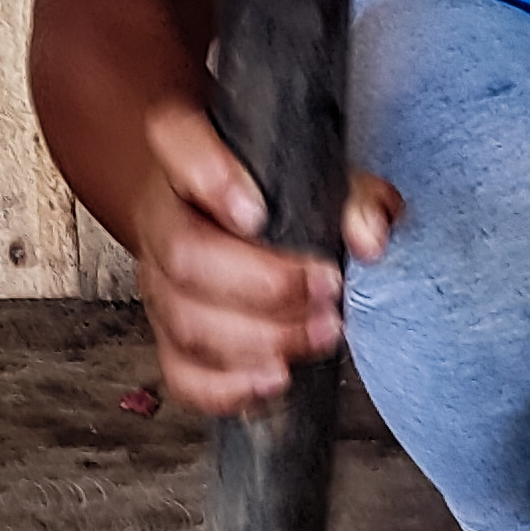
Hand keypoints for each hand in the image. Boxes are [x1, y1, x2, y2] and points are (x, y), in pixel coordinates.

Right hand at [128, 96, 399, 416]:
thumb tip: (369, 237)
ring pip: (186, 320)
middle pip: (186, 256)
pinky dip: (227, 387)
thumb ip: (353, 197)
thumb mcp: (323, 175)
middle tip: (326, 291)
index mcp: (187, 156)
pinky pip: (181, 373)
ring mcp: (160, 281)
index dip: (210, 178)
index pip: (177, 144)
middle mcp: (163, 217)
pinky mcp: (169, 335)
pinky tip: (274, 379)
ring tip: (320, 334)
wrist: (233, 219)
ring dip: (259, 339)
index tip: (256, 213)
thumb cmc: (279, 194)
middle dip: (262, 285)